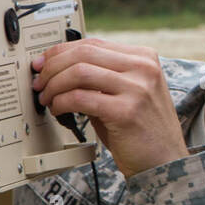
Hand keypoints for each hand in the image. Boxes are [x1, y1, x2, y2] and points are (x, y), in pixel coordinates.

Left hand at [32, 38, 188, 176]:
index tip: (44, 63)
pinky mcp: (126, 111)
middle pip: (84, 53)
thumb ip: (103, 75)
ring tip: (48, 98)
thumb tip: (59, 67)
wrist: (164, 161)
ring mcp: (137, 89)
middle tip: (40, 82)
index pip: (93, 44)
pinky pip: (80, 98)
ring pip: (79, 72)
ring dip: (54, 85)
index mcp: (145, 58)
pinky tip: (59, 109)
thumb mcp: (128, 92)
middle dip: (52, 67)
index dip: (61, 52)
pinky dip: (61, 102)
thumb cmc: (142, 129)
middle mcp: (144, 69)